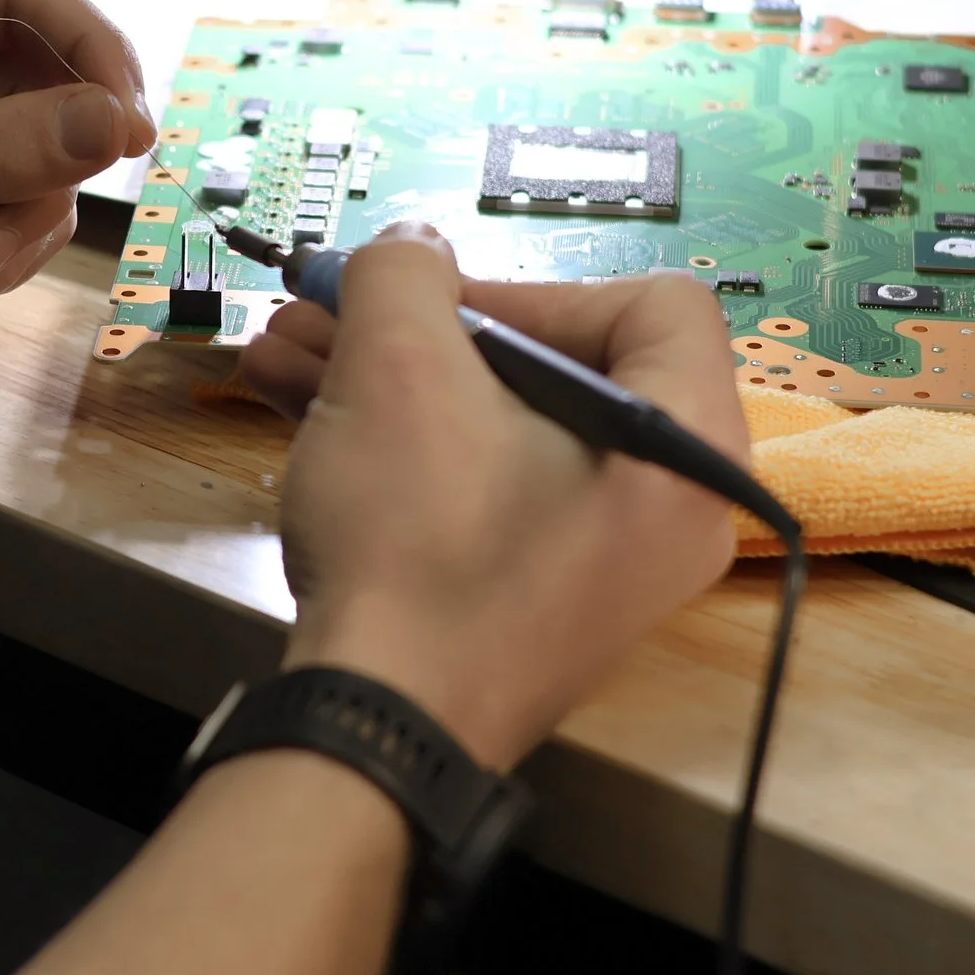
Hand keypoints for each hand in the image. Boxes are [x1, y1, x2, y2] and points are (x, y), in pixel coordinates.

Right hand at [238, 226, 744, 768]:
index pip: (653, 305)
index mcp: (686, 448)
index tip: (438, 303)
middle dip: (426, 328)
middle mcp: (670, 510)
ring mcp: (604, 564)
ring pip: (503, 426)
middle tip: (340, 309)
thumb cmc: (416, 549)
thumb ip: (407, 274)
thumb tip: (413, 249)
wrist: (376, 724)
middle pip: (561, 364)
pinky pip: (486, 487)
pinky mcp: (538, 600)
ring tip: (289, 353)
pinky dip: (409, 444)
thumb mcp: (397, 366)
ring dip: (392, 376)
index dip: (532, 282)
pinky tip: (305, 409)